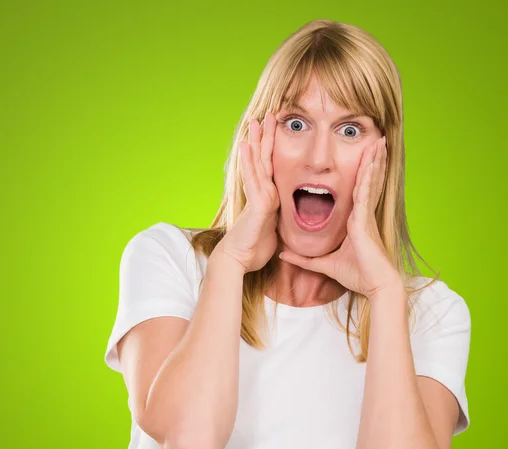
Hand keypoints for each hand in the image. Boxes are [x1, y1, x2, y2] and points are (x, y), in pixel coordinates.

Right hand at [214, 112, 280, 273]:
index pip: (271, 168)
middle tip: (268, 114)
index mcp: (269, 198)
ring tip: (255, 122)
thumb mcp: (273, 232)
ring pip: (257, 164)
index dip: (272, 148)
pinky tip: (245, 146)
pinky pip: (253, 179)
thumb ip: (278, 221)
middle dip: (265, 137)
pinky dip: (249, 162)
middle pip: (263, 160)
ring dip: (256, 142)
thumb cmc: (253, 249)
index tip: (276, 130)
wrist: (238, 260)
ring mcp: (258, 197)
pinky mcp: (257, 204)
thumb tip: (284, 220)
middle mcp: (262, 193)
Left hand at [278, 136, 401, 299]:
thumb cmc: (357, 275)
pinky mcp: (365, 220)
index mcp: (352, 221)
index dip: (355, 173)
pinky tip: (371, 161)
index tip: (356, 157)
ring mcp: (364, 215)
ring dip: (372, 161)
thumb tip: (283, 254)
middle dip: (368, 161)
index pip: (352, 191)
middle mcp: (360, 214)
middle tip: (371, 140)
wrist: (375, 286)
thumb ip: (303, 258)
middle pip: (363, 181)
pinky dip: (369, 176)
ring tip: (377, 142)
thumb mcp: (323, 264)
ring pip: (368, 181)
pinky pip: (366, 193)